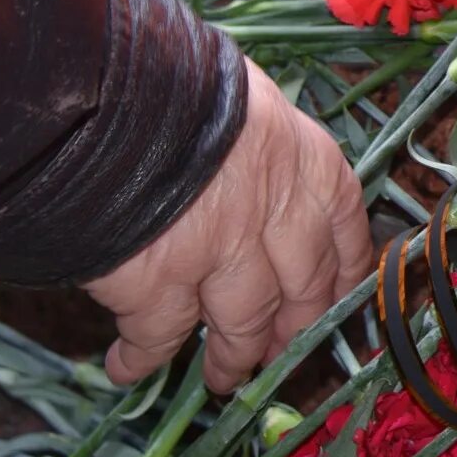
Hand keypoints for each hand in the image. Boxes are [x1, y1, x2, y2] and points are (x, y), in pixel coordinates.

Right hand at [86, 63, 374, 392]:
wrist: (111, 93)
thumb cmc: (179, 78)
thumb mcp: (243, 94)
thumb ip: (257, 139)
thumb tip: (250, 153)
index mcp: (307, 165)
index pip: (344, 232)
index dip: (342, 273)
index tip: (338, 300)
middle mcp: (277, 217)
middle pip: (300, 290)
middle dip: (291, 327)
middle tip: (277, 350)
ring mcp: (220, 257)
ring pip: (241, 326)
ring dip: (233, 358)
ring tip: (223, 378)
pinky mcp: (159, 285)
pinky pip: (157, 337)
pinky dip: (142, 358)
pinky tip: (128, 368)